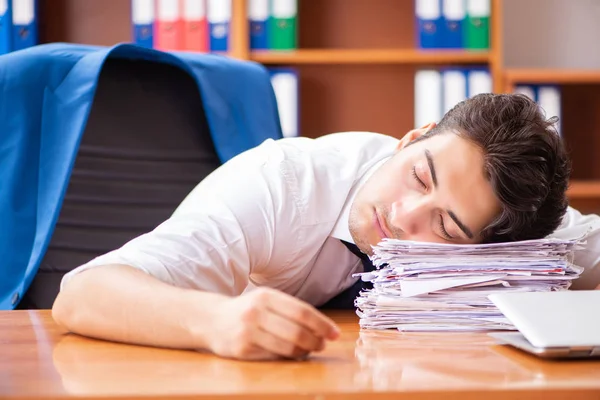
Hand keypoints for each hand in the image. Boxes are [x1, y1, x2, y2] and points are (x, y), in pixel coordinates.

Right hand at [205, 287, 339, 360]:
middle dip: (315, 341)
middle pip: (297, 331)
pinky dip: (287, 357)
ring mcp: (248, 332)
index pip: (302, 312)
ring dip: (304, 351)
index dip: (322, 324)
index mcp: (266, 296)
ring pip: (287, 346)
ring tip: (309, 350)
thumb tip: (322, 328)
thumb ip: (290, 310)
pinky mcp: (242, 349)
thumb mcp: (266, 300)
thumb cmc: (247, 310)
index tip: (335, 334)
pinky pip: (273, 356)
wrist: (211, 320)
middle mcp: (256, 312)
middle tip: (322, 344)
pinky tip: (292, 354)